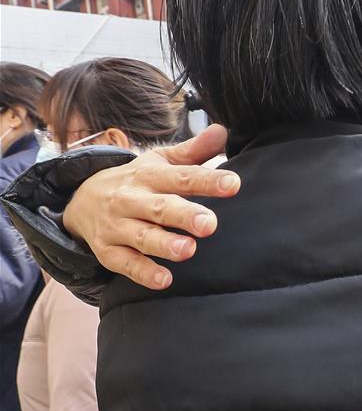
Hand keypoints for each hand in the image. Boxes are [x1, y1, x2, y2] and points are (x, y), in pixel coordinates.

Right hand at [62, 124, 239, 290]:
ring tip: (188, 250)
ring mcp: (117, 226)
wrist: (79, 200)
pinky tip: (164, 280)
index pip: (181, 177)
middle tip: (209, 224)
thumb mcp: (159, 162)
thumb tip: (222, 131)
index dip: (208, 181)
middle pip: (159, 208)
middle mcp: (131, 199)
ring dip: (164, 244)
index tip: (233, 184)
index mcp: (149, 176)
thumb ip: (193, 152)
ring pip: (141, 237)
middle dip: (184, 215)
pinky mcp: (108, 252)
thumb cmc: (135, 182)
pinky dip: (143, 272)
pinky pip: (125, 264)